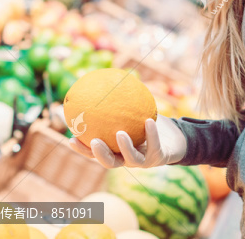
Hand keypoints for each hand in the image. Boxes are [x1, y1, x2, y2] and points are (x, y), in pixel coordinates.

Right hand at [68, 115, 187, 168]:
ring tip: (120, 133)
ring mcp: (142, 161)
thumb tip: (101, 82)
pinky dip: (151, 134)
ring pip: (131, 159)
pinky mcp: (158, 158)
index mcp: (116, 151)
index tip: (71, 138)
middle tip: (93, 141)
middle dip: (100, 154)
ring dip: (125, 147)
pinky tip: (148, 121)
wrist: (173, 139)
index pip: (95, 153)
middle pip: (109, 162)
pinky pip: (154, 145)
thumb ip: (117, 104)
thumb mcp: (132, 113)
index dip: (82, 149)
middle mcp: (126, 159)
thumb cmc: (146, 124)